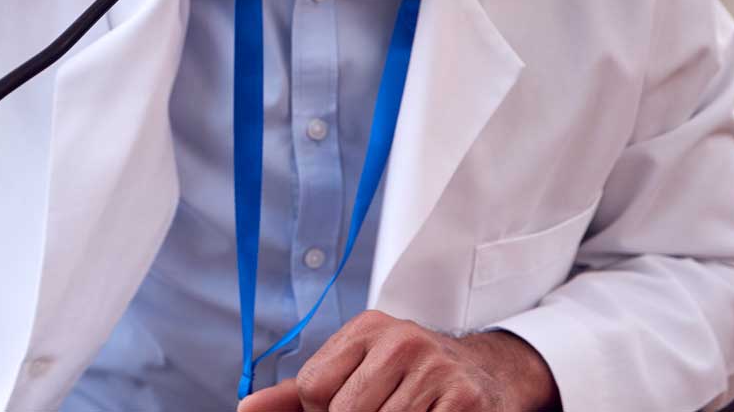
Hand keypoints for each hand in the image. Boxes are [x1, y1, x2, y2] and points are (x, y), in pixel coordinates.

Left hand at [236, 311, 558, 411]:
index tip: (341, 409)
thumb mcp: (357, 367)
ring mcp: (436, 370)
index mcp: (367, 329)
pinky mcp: (466, 402)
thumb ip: (298, 393)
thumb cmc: (410, 374)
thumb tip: (245, 408)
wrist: (489, 373)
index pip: (314, 388)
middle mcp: (402, 341)